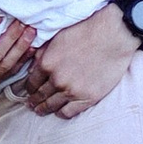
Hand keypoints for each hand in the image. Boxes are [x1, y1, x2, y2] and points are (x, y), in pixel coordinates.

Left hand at [16, 4, 141, 118]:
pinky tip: (60, 112)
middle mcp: (56, 80)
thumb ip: (43, 52)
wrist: (114, 34)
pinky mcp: (87, 98)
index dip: (28, 88)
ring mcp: (72, 91)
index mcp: (47, 63)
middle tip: (31, 105)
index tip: (28, 92)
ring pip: (52, 105)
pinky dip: (61, 114)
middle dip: (34, 101)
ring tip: (41, 110)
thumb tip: (33, 66)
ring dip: (44, 109)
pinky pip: (69, 112)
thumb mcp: (58, 37)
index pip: (31, 82)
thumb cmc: (87, 30)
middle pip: (40, 96)